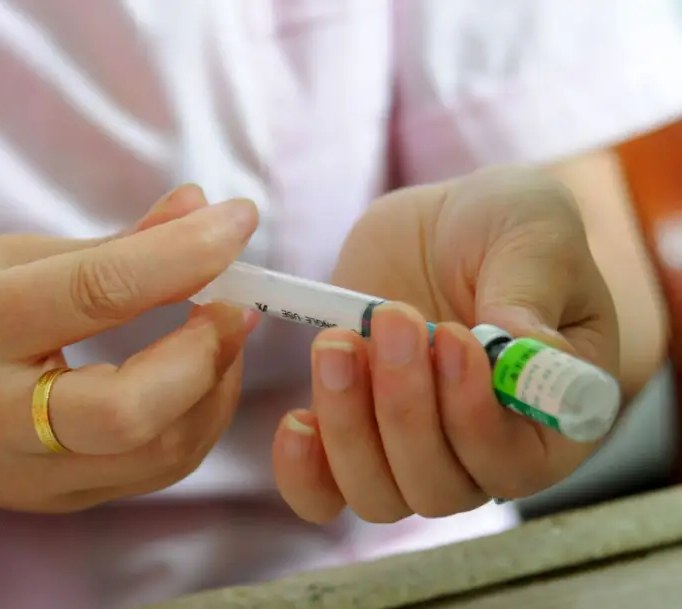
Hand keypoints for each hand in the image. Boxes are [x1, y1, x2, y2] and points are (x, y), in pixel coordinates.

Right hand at [0, 185, 258, 515]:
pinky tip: (198, 372)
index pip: (95, 293)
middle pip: (131, 412)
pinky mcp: (63, 501)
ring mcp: (33, 476)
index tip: (237, 219)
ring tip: (220, 330)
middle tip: (232, 300)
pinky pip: (158, 468)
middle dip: (205, 351)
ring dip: (216, 384)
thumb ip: (111, 244)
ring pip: (160, 453)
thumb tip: (199, 208)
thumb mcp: (2, 258)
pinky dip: (199, 415)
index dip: (181, 254)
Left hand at [272, 166, 618, 522]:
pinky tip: (296, 421)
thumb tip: (521, 347)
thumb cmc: (507, 227)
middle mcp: (482, 452)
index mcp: (549, 419)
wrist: (442, 225)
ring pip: (377, 492)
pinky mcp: (356, 431)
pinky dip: (303, 472)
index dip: (477, 417)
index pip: (517, 464)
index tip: (452, 338)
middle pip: (437, 486)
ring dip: (350, 425)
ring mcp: (414, 449)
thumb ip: (532, 291)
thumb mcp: (535, 231)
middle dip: (405, 407)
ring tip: (339, 342)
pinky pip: (324, 491)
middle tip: (392, 318)